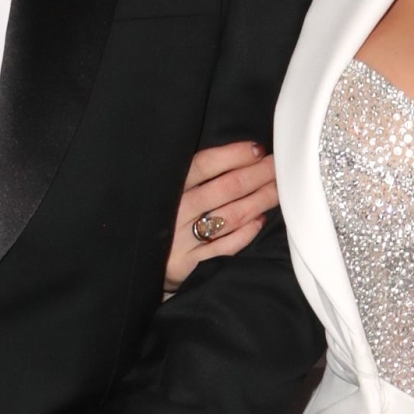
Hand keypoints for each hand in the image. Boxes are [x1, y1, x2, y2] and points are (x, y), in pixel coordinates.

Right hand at [164, 142, 276, 292]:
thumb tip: (240, 155)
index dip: (235, 155)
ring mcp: (183, 239)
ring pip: (233, 215)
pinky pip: (227, 246)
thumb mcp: (167, 190)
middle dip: (258, 175)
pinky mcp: (191, 264)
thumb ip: (194, 176)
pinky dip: (247, 232)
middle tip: (277, 167)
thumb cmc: (160, 217)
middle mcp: (177, 211)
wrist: (135, 261)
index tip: (257, 149)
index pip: (206, 164)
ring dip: (260, 200)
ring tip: (277, 190)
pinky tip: (261, 220)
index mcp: (169, 186)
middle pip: (227, 188)